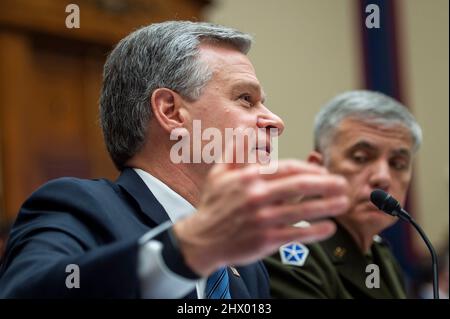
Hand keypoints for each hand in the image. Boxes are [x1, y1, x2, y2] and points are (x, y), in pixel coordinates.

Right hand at [173, 159, 348, 276]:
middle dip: (326, 184)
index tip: (323, 172)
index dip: (310, 169)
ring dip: (327, 206)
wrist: (201, 240)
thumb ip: (235, 150)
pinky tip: (328, 227)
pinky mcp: (266, 240)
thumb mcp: (219, 173)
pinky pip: (297, 234)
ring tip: (343, 203)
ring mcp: (263, 219)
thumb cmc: (213, 204)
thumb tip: (246, 128)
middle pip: (300, 186)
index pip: (288, 168)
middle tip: (343, 184)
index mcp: (249, 177)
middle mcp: (257, 196)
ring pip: (302, 210)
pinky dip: (315, 231)